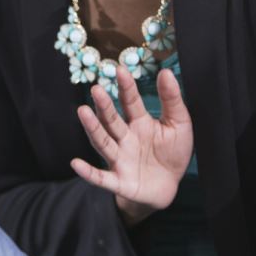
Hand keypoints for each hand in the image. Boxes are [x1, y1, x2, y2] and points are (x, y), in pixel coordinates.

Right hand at [70, 66, 193, 225]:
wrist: (171, 186)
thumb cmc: (173, 153)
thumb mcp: (179, 124)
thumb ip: (172, 100)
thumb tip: (165, 71)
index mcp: (139, 123)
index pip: (130, 102)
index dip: (126, 87)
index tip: (120, 70)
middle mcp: (125, 139)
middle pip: (112, 120)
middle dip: (104, 106)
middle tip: (97, 89)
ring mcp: (120, 160)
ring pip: (103, 143)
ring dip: (93, 129)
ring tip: (83, 112)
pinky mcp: (119, 182)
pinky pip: (101, 178)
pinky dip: (89, 172)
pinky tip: (76, 163)